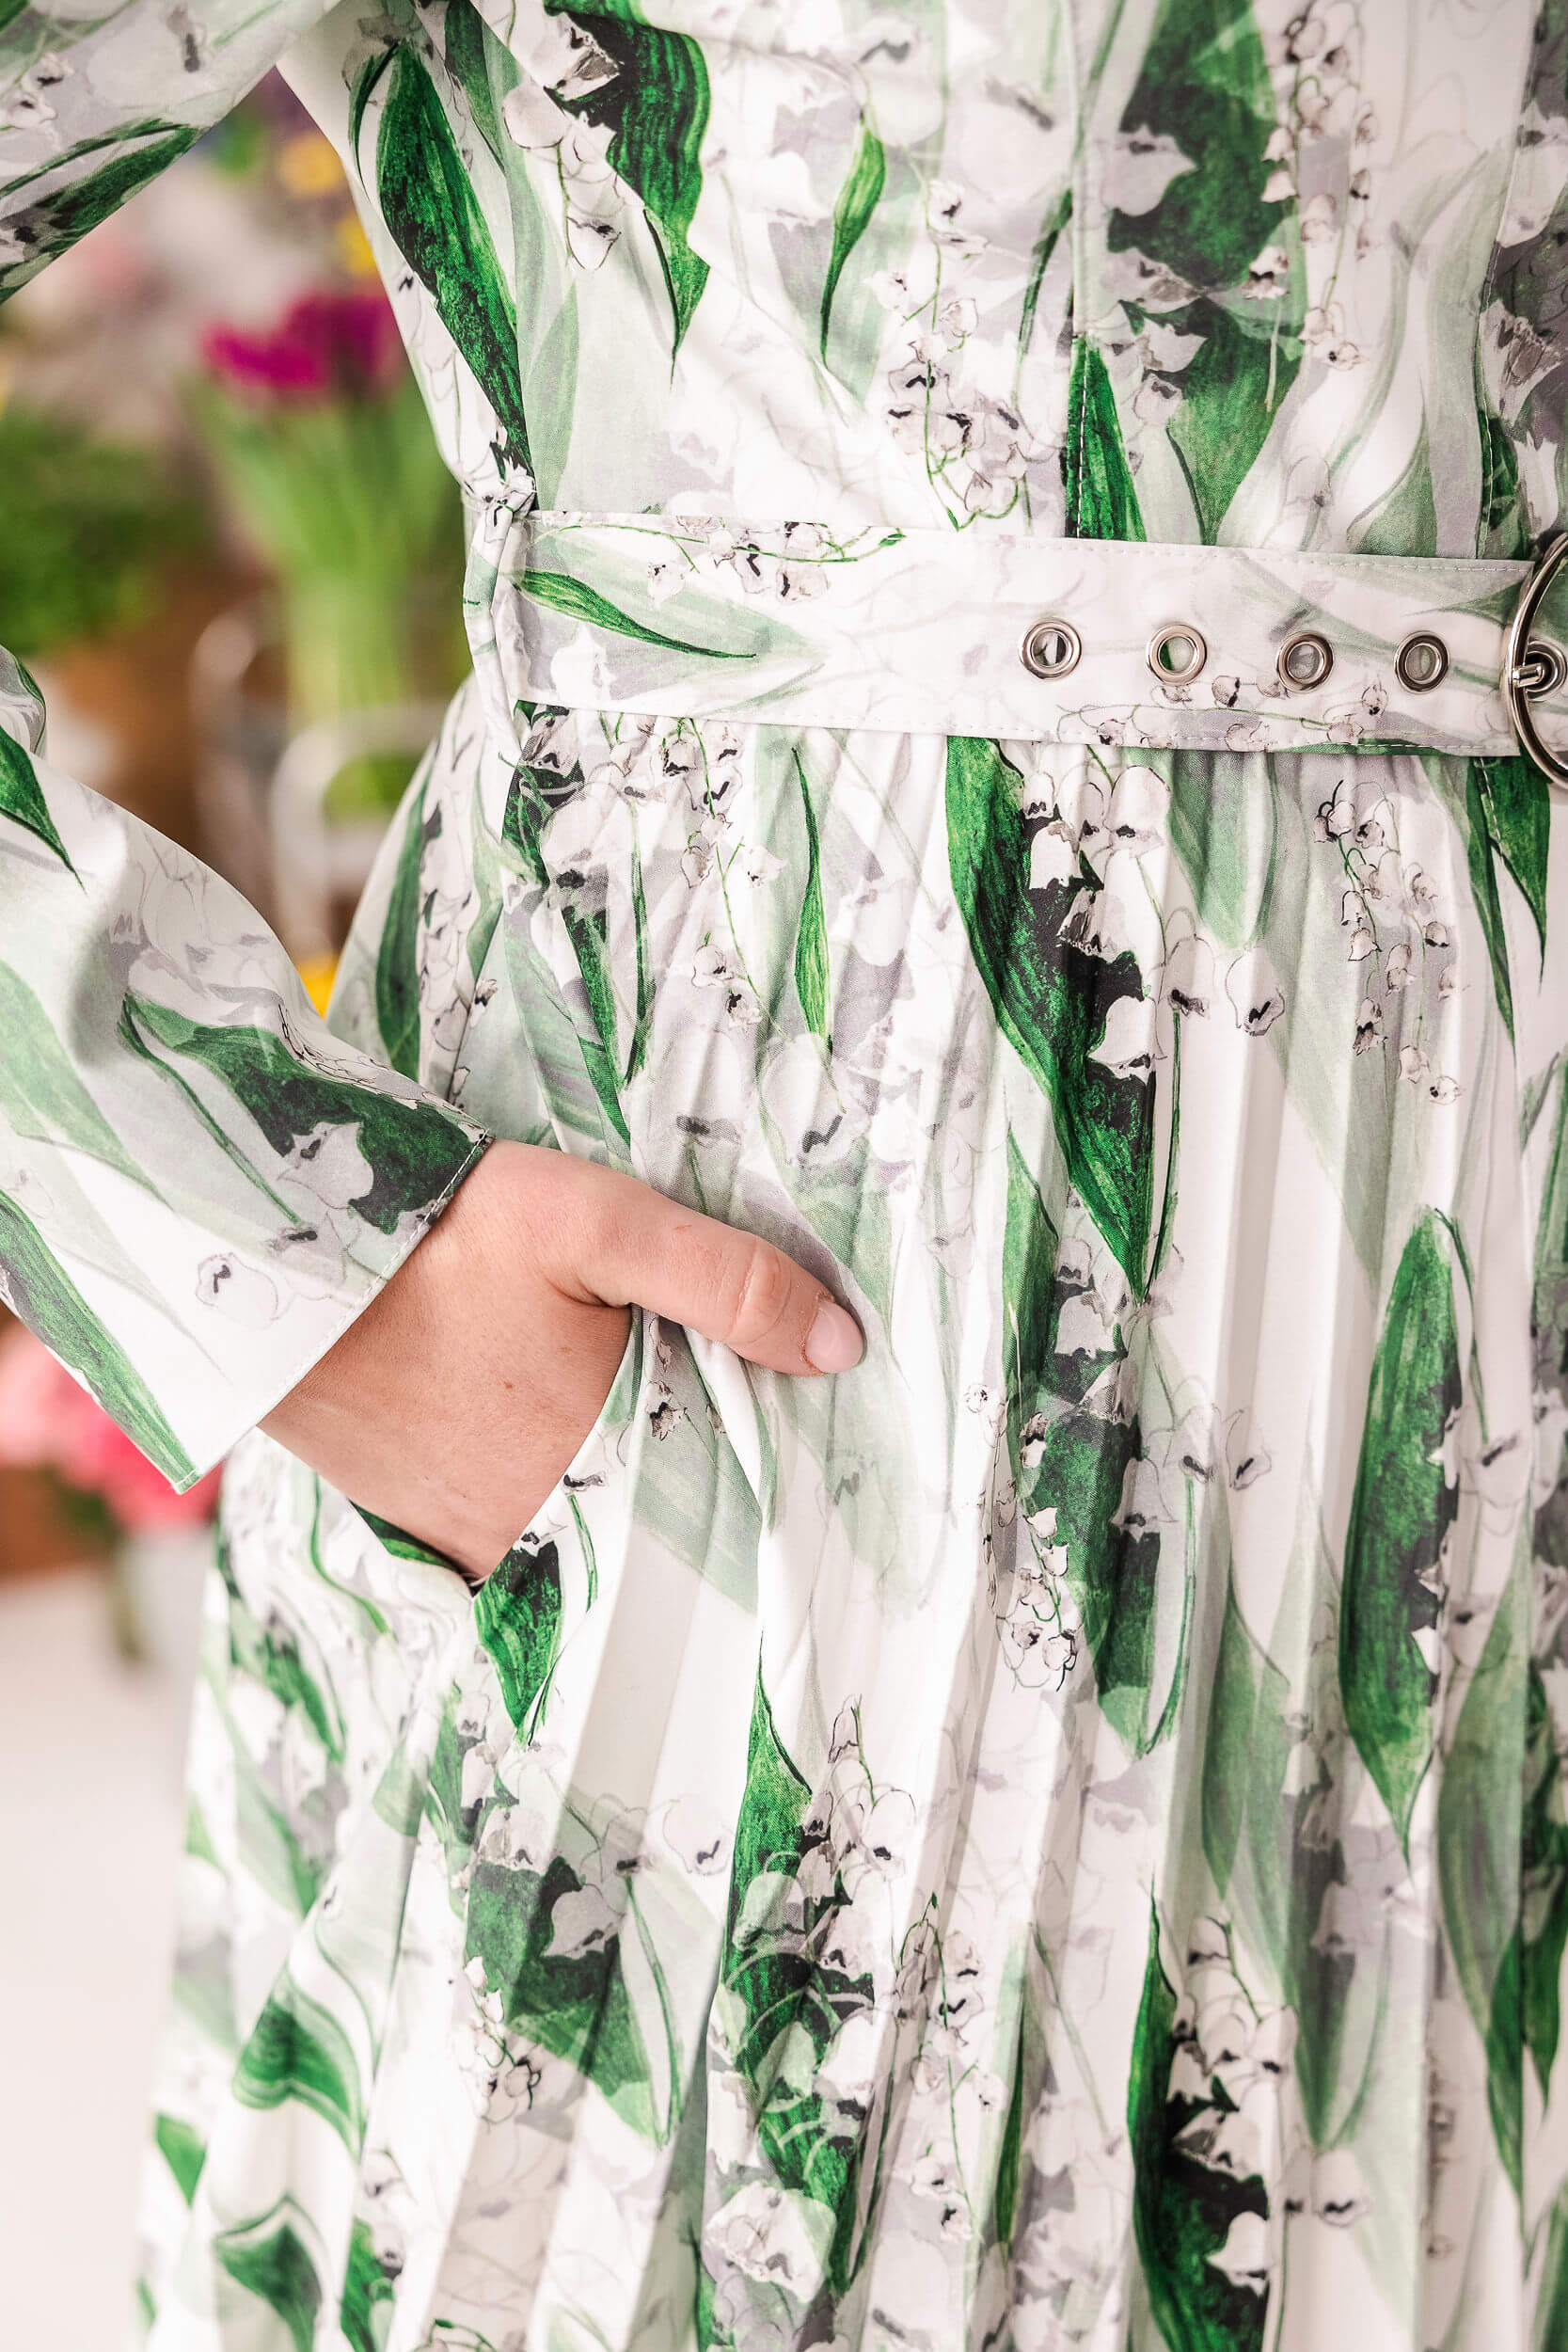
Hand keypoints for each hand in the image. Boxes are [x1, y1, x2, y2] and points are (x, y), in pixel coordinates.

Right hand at [260, 1140, 862, 1579]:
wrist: (274, 1253)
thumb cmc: (436, 1238)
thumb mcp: (596, 1224)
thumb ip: (725, 1282)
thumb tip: (838, 1346)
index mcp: (594, 1476)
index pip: (720, 1515)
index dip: (769, 1482)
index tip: (813, 1456)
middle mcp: (532, 1535)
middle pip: (656, 1534)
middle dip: (703, 1494)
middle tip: (743, 1435)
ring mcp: (469, 1541)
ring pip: (590, 1536)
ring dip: (629, 1496)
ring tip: (664, 1427)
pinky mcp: (421, 1527)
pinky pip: (520, 1534)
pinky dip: (558, 1501)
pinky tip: (573, 1440)